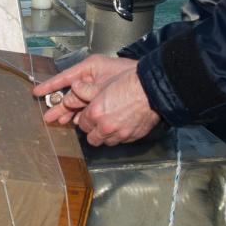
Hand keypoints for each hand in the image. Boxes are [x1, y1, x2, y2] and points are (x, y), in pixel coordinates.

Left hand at [33, 54, 159, 144]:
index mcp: (96, 113)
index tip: (89, 114)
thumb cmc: (129, 83)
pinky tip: (123, 124)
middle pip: (92, 139)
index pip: (83, 124)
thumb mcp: (104, 84)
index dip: (85, 119)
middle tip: (97, 122)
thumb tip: (74, 87)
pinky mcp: (133, 137)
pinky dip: (120, 135)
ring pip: (107, 142)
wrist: (151, 89)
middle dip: (93, 131)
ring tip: (111, 124)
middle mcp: (107, 127)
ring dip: (106, 135)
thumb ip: (86, 91)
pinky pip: (122, 141)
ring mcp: (121, 134)